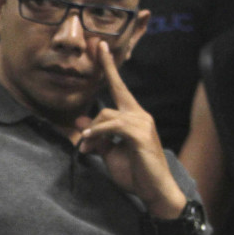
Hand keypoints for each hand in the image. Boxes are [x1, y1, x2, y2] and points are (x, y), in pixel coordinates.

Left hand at [75, 42, 184, 217]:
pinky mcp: (140, 133)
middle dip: (93, 121)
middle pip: (109, 103)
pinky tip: (90, 142)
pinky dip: (98, 133)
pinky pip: (113, 126)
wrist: (153, 189)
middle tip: (84, 140)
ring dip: (93, 133)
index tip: (99, 45)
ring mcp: (142, 122)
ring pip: (107, 116)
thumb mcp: (110, 152)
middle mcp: (140, 114)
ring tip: (87, 149)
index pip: (119, 86)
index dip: (109, 66)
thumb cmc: (134, 171)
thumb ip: (97, 136)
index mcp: (133, 116)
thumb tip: (80, 122)